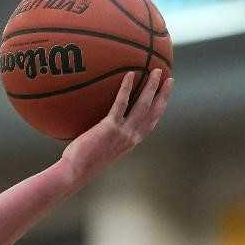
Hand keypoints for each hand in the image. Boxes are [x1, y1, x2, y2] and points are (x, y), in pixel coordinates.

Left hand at [61, 69, 173, 183]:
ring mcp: (123, 132)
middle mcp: (132, 137)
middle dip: (163, 94)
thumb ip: (109, 136)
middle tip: (168, 78)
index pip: (151, 123)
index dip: (160, 108)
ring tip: (156, 71)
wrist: (75, 172)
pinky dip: (126, 88)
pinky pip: (121, 103)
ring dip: (152, 87)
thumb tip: (103, 125)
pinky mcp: (110, 127)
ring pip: (143, 105)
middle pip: (153, 112)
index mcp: (131, 142)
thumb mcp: (103, 148)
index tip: (165, 96)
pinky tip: (130, 75)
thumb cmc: (83, 162)